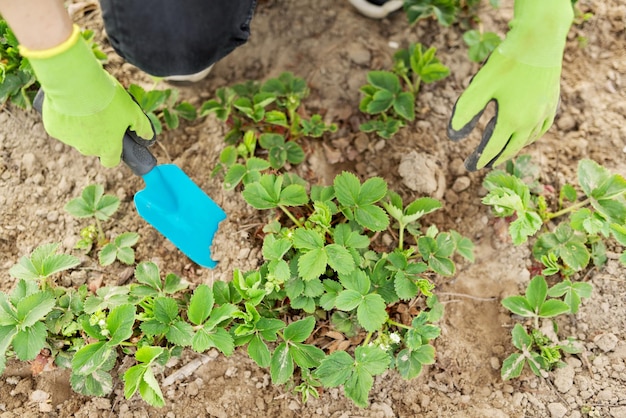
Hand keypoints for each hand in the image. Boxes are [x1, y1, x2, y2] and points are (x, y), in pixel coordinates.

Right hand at [20, 25, 153, 166]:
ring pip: (76, 136)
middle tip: (101, 114)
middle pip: (94, 147)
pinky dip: (65, 116)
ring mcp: (69, 140)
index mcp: (108, 147)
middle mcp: (88, 148)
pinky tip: (69, 102)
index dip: (114, 152)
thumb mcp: (132, 111)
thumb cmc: (108, 99)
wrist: (76, 84)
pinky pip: (61, 125)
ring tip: (85, 104)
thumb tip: (148, 137)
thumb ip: (142, 126)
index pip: (111, 161)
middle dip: (98, 134)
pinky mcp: (53, 128)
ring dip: (81, 125)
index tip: (115, 139)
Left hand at [448, 0, 573, 170]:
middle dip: (497, 158)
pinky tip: (527, 134)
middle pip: (512, 148)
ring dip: (515, 148)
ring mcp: (545, 112)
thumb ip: (466, 112)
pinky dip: (532, 136)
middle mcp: (531, 122)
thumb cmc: (507, 63)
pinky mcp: (552, 102)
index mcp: (511, 121)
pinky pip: (542, 128)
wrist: (540, 40)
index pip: (493, 148)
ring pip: (528, 139)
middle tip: (486, 165)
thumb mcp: (479, 88)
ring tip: (504, 151)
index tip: (471, 167)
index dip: (481, 159)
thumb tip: (453, 135)